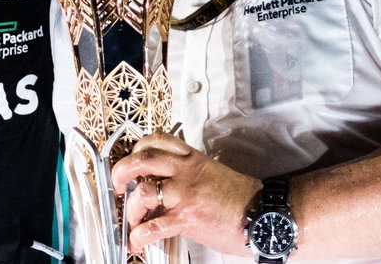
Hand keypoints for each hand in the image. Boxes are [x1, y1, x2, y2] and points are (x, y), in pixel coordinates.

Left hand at [111, 132, 260, 255]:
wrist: (263, 215)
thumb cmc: (242, 198)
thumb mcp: (212, 174)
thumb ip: (188, 174)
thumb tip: (165, 186)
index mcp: (192, 159)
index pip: (157, 140)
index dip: (137, 148)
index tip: (131, 160)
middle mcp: (186, 172)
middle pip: (141, 159)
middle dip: (121, 171)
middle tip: (117, 185)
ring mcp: (185, 194)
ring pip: (143, 190)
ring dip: (130, 208)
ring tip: (132, 219)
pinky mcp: (187, 218)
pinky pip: (154, 226)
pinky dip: (139, 235)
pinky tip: (137, 241)